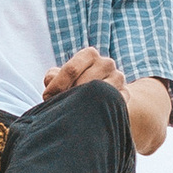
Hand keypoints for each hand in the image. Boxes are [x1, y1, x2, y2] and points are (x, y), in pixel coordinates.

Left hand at [45, 47, 168, 154]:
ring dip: (84, 105)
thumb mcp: (61, 79)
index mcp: (89, 54)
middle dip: (70, 97)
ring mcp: (118, 78)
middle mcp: (106, 63)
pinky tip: (89, 117)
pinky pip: (112, 104)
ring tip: (74, 112)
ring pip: (100, 94)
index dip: (57, 86)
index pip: (71, 70)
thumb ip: (53, 78)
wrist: (101, 97)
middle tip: (62, 108)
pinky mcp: (125, 94)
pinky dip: (99, 112)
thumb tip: (50, 84)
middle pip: (85, 83)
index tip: (48, 97)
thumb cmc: (75, 86)